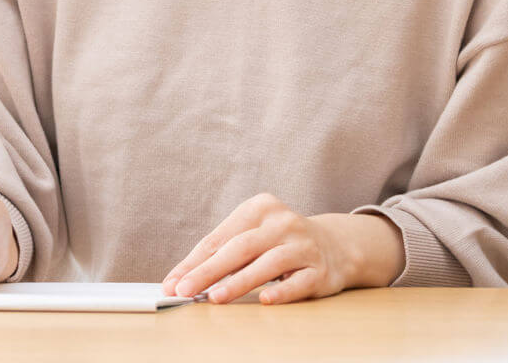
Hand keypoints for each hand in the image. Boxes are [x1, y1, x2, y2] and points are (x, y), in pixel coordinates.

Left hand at [160, 192, 381, 304]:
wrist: (335, 245)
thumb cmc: (280, 242)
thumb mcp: (253, 235)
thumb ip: (223, 253)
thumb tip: (182, 279)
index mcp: (260, 207)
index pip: (221, 236)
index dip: (194, 261)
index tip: (173, 282)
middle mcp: (283, 222)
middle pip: (240, 247)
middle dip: (208, 270)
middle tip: (184, 290)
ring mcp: (303, 244)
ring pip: (268, 263)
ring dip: (239, 282)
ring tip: (215, 297)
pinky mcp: (320, 269)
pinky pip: (299, 282)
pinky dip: (281, 292)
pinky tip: (264, 300)